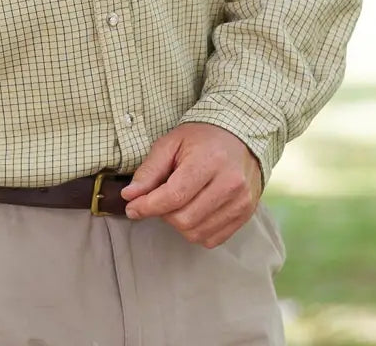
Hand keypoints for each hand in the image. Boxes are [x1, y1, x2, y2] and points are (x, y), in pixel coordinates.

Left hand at [120, 123, 261, 247]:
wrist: (239, 136)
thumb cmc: (201, 138)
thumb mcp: (170, 143)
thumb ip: (149, 171)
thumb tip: (129, 196)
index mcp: (210, 160)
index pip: (174, 196)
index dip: (148, 206)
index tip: (132, 207)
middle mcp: (230, 184)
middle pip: (185, 219)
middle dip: (163, 214)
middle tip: (159, 199)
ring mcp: (241, 202)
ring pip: (197, 233)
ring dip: (178, 224)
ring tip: (178, 203)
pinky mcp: (246, 215)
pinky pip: (212, 239)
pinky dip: (196, 231)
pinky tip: (193, 211)